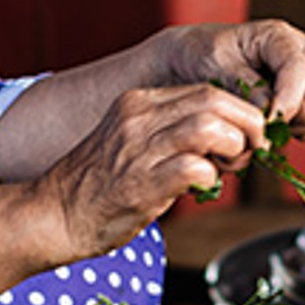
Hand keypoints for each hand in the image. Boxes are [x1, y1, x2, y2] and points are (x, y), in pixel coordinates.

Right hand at [36, 80, 273, 258]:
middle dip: (247, 124)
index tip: (248, 134)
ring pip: (208, 127)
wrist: (53, 214)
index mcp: (139, 102)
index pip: (207, 90)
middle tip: (251, 149)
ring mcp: (139, 150)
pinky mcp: (141, 184)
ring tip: (229, 168)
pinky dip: (210, 177)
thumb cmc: (99, 185)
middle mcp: (139, 118)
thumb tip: (225, 137)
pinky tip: (203, 186)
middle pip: (215, 101)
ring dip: (232, 148)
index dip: (240, 111)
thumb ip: (172, 132)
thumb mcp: (132, 141)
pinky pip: (192, 168)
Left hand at [154, 20, 304, 140]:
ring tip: (275, 131)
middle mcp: (300, 53)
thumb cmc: (200, 54)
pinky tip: (281, 135)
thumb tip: (270, 112)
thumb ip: (242, 85)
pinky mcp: (304, 98)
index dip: (290, 97)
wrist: (190, 61)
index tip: (272, 122)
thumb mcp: (213, 64)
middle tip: (279, 126)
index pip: (299, 66)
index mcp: (277, 37)